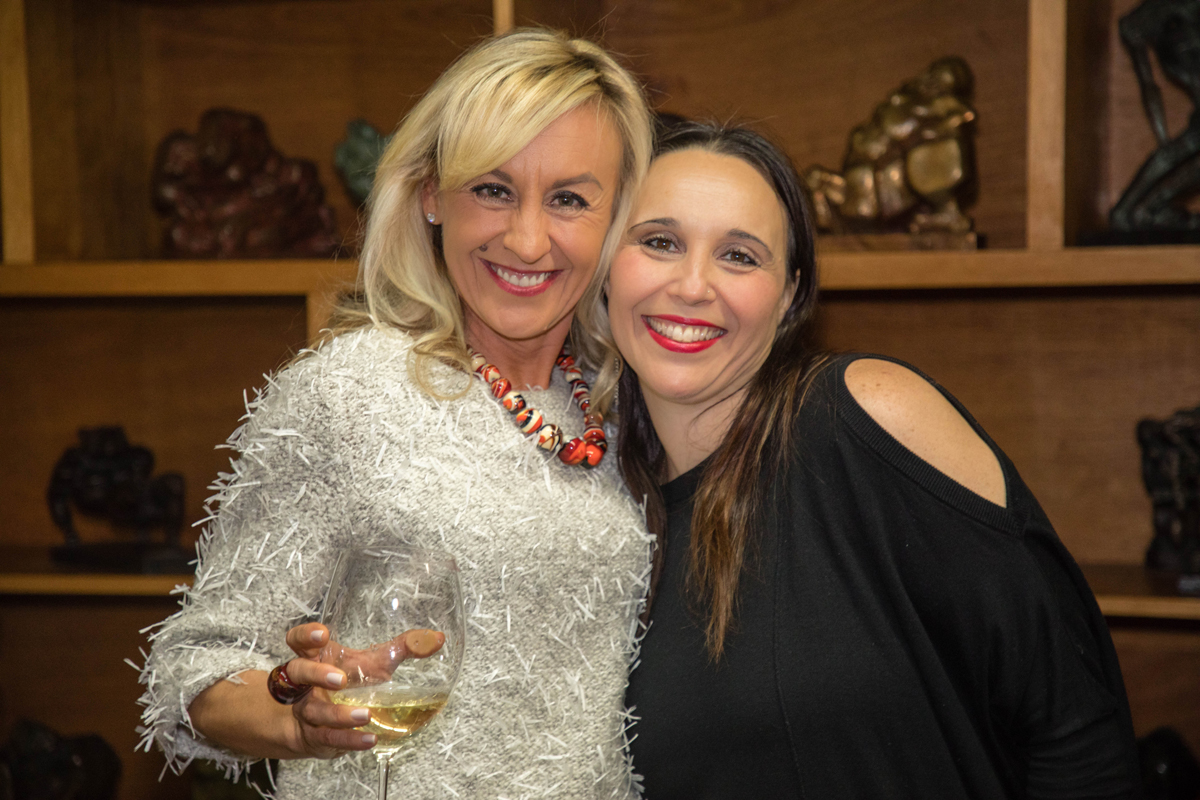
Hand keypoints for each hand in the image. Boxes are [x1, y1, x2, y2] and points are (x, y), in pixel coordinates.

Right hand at [279, 623, 445, 757]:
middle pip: (298, 672)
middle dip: (316, 674)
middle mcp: (305, 683)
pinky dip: (350, 740)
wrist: (321, 724)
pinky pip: (329, 738)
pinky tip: (369, 739)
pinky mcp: (315, 736)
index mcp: (317, 657)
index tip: (322, 634)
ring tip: (365, 715)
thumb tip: (437, 639)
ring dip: (338, 714)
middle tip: (340, 679)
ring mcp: (307, 710)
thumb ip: (404, 647)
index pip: (298, 640)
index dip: (305, 636)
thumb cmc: (350, 683)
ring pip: (314, 711)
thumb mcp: (375, 662)